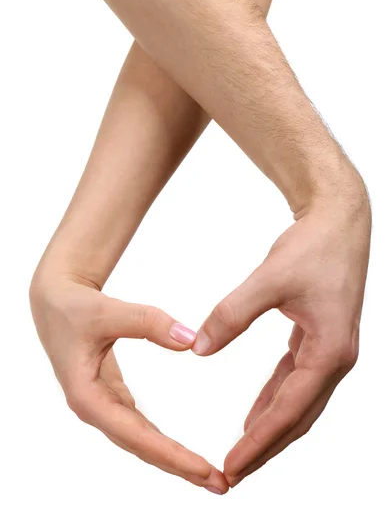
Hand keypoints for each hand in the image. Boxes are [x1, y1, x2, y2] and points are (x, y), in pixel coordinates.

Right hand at [29, 275, 228, 493]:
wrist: (55, 301)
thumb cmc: (74, 308)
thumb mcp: (109, 311)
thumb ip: (148, 322)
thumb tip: (190, 340)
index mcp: (87, 396)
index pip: (135, 435)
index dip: (170, 455)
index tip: (203, 470)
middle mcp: (94, 408)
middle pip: (140, 446)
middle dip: (179, 466)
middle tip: (220, 484)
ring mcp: (101, 404)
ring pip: (140, 439)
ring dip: (172, 457)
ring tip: (206, 474)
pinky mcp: (110, 395)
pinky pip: (138, 425)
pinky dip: (160, 439)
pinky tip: (178, 451)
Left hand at [192, 191, 370, 485]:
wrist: (339, 222)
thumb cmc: (312, 248)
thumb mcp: (269, 280)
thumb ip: (232, 315)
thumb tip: (198, 349)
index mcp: (330, 351)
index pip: (289, 410)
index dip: (258, 441)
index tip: (230, 466)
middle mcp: (336, 358)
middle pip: (298, 418)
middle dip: (266, 447)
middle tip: (232, 474)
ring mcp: (331, 350)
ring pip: (298, 404)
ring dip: (271, 428)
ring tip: (241, 452)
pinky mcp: (320, 339)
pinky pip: (295, 381)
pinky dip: (275, 400)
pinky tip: (256, 411)